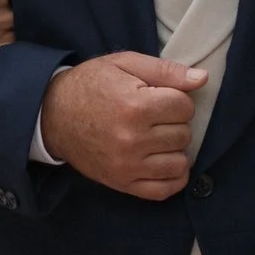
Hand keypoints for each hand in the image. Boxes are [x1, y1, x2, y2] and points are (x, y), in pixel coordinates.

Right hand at [39, 52, 209, 199]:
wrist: (52, 115)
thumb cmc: (90, 85)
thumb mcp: (124, 64)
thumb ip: (166, 71)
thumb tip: (201, 79)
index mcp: (135, 106)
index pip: (185, 107)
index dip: (176, 99)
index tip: (160, 97)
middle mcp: (133, 139)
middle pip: (183, 134)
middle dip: (174, 122)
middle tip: (154, 116)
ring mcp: (128, 165)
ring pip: (180, 162)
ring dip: (174, 148)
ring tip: (156, 137)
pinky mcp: (122, 183)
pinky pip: (164, 189)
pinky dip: (173, 177)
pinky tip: (164, 161)